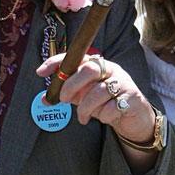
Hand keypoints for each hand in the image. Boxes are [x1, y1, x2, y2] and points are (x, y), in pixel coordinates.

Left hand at [36, 53, 154, 145]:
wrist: (134, 116)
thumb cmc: (106, 102)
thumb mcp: (84, 96)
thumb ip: (68, 94)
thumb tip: (45, 99)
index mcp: (99, 64)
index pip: (77, 57)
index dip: (58, 62)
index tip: (41, 72)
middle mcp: (111, 70)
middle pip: (90, 69)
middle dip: (72, 85)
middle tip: (64, 100)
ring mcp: (124, 83)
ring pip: (99, 91)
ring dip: (86, 108)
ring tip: (83, 117)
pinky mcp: (132, 99)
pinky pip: (112, 108)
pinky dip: (103, 116)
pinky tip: (104, 117)